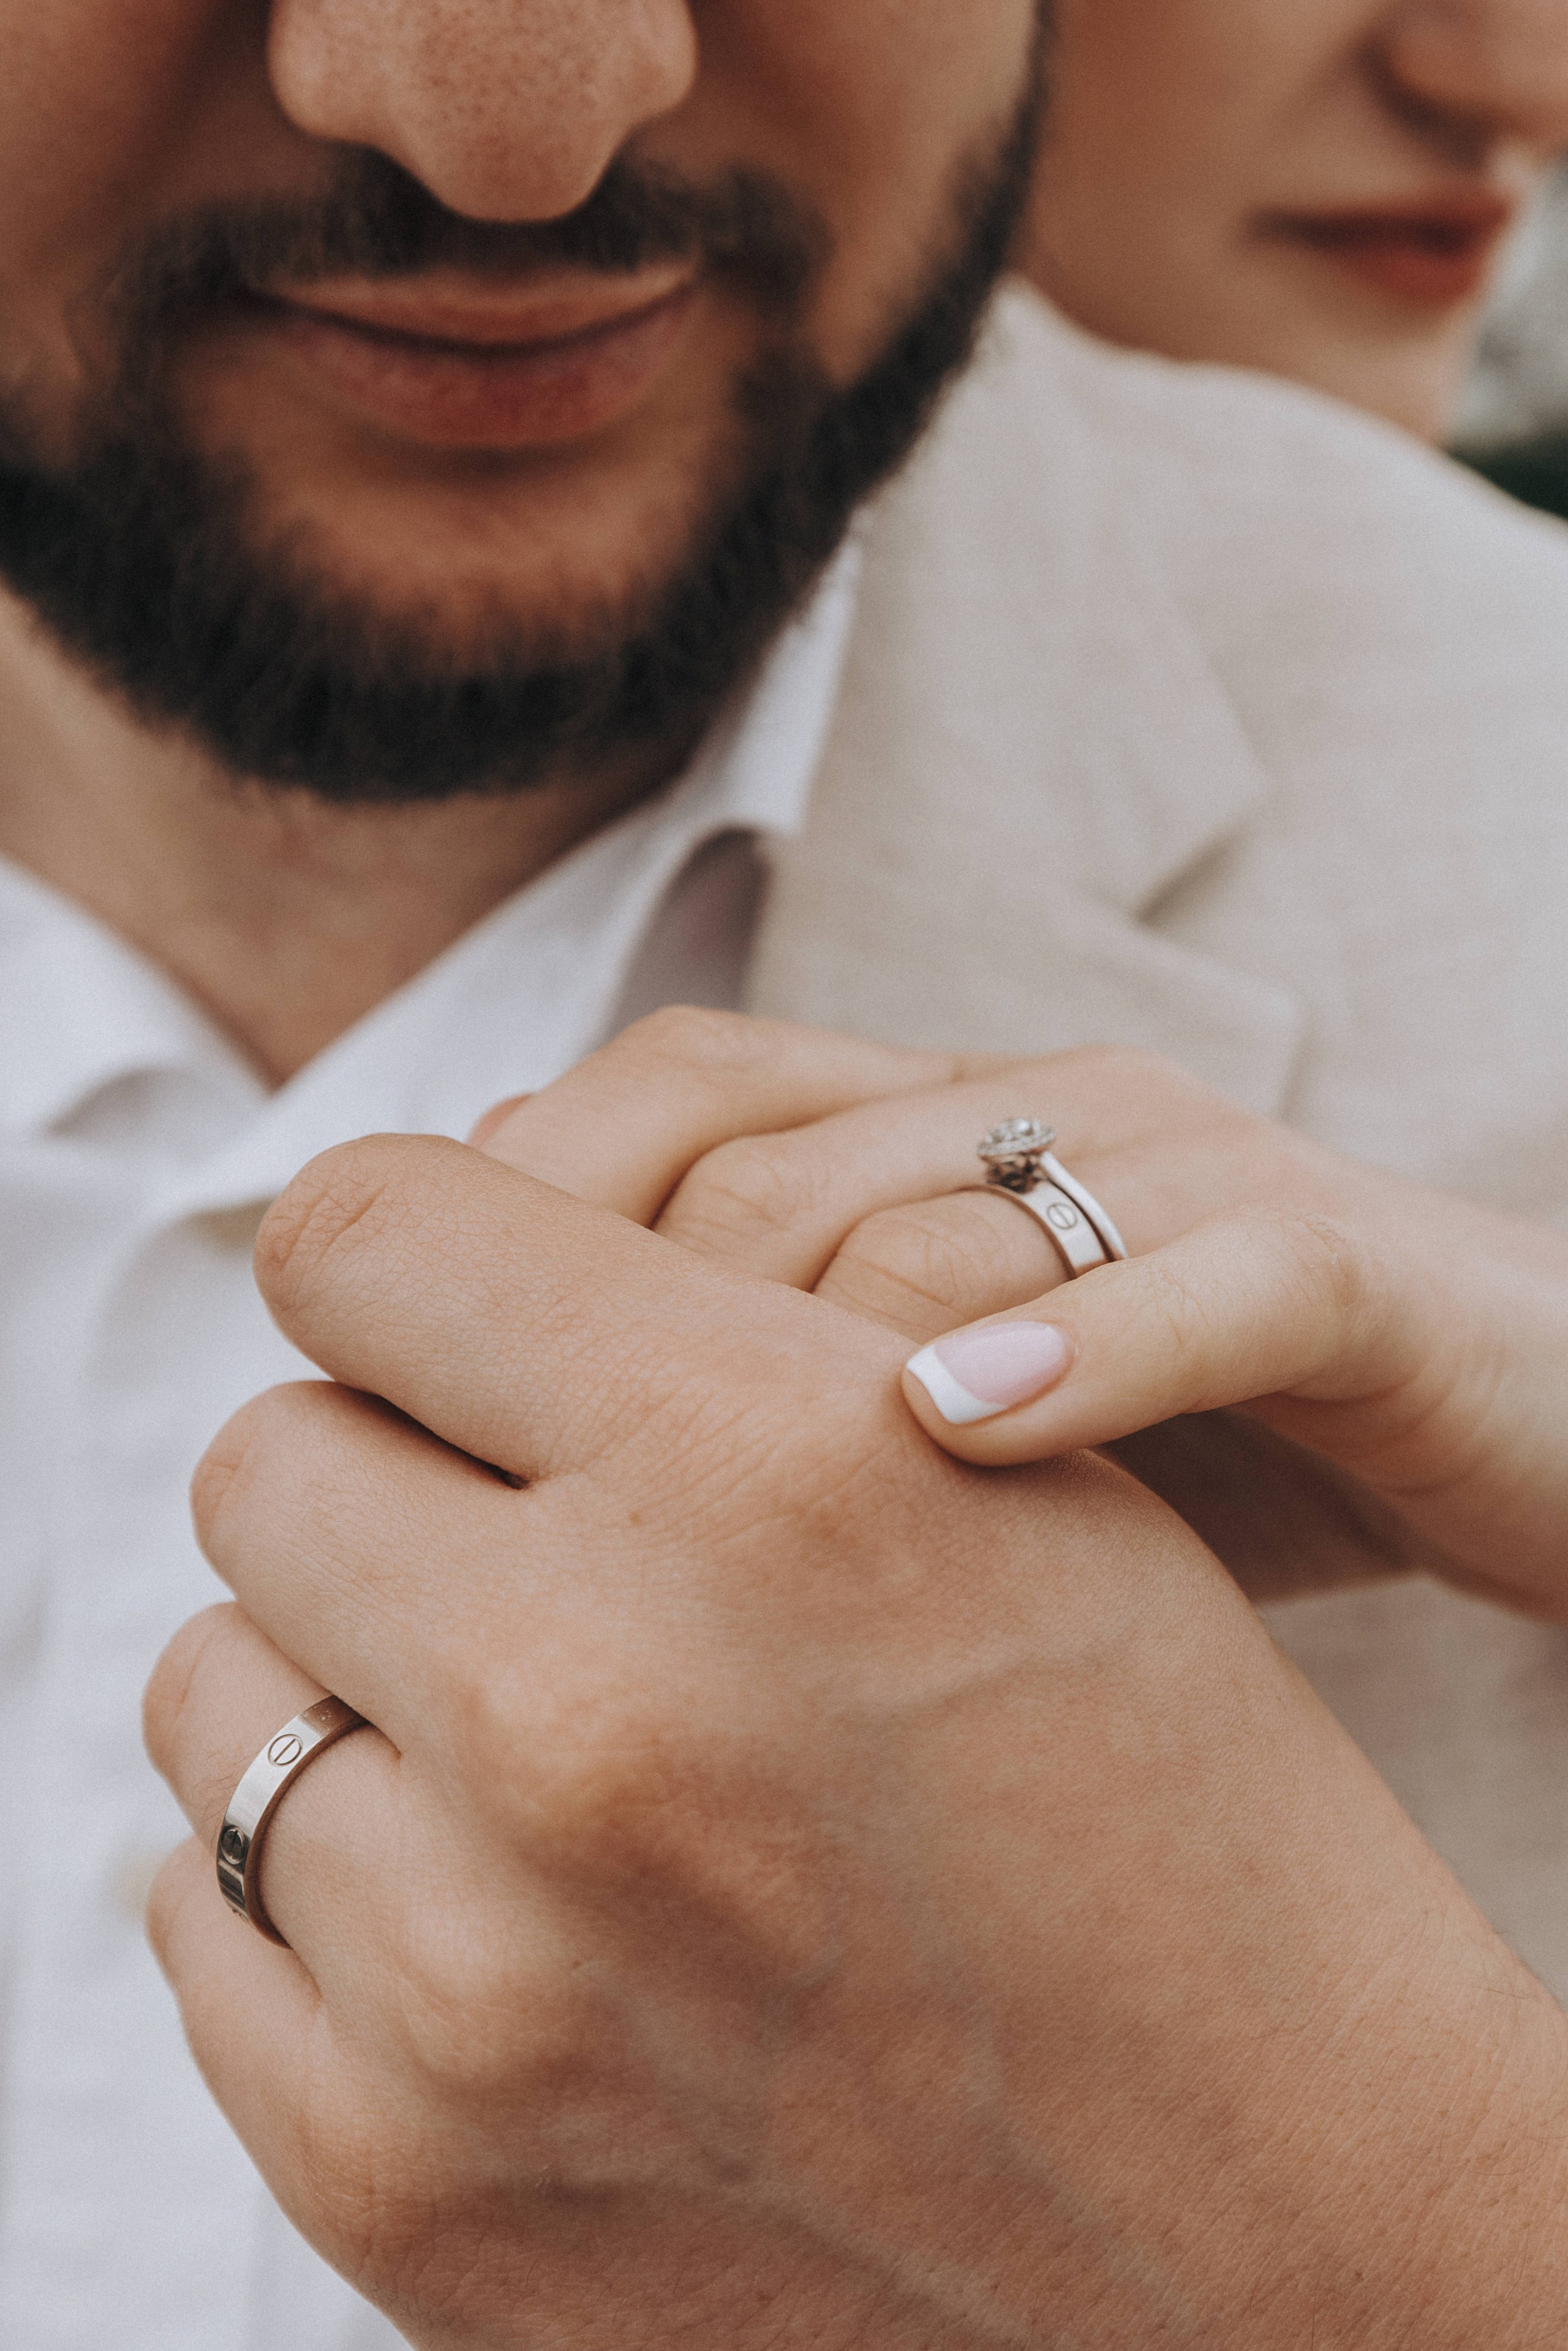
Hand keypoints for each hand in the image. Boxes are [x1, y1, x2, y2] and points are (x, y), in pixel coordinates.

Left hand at [146, 1133, 1567, 2348]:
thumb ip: (699, 1337)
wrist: (1265, 2220)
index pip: (368, 1232)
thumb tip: (408, 1275)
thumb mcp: (1016, 1490)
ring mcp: (477, 1977)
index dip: (410, 1261)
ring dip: (345, 1678)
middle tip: (519, 1546)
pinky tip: (494, 1898)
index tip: (451, 1320)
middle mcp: (593, 1708)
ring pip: (219, 1687)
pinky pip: (204, 1915)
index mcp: (771, 1474)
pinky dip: (325, 1878)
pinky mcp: (397, 2174)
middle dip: (385, 1473)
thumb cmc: (1167, 1812)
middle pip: (270, 1457)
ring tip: (527, 1741)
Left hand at [470, 1011, 1567, 1611]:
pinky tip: (958, 1438)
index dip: (514, 1229)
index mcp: (925, 1135)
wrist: (1515, 1425)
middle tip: (514, 1531)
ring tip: (685, 1540)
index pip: (664, 1100)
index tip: (403, 1409)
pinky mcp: (1351, 1267)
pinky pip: (1212, 1268)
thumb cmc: (1191, 1449)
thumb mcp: (939, 1423)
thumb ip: (757, 1403)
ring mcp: (1193, 1176)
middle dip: (609, 1338)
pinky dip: (1083, 1348)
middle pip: (756, 1160)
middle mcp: (1033, 1120)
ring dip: (799, 1360)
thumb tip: (481, 1445)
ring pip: (948, 1206)